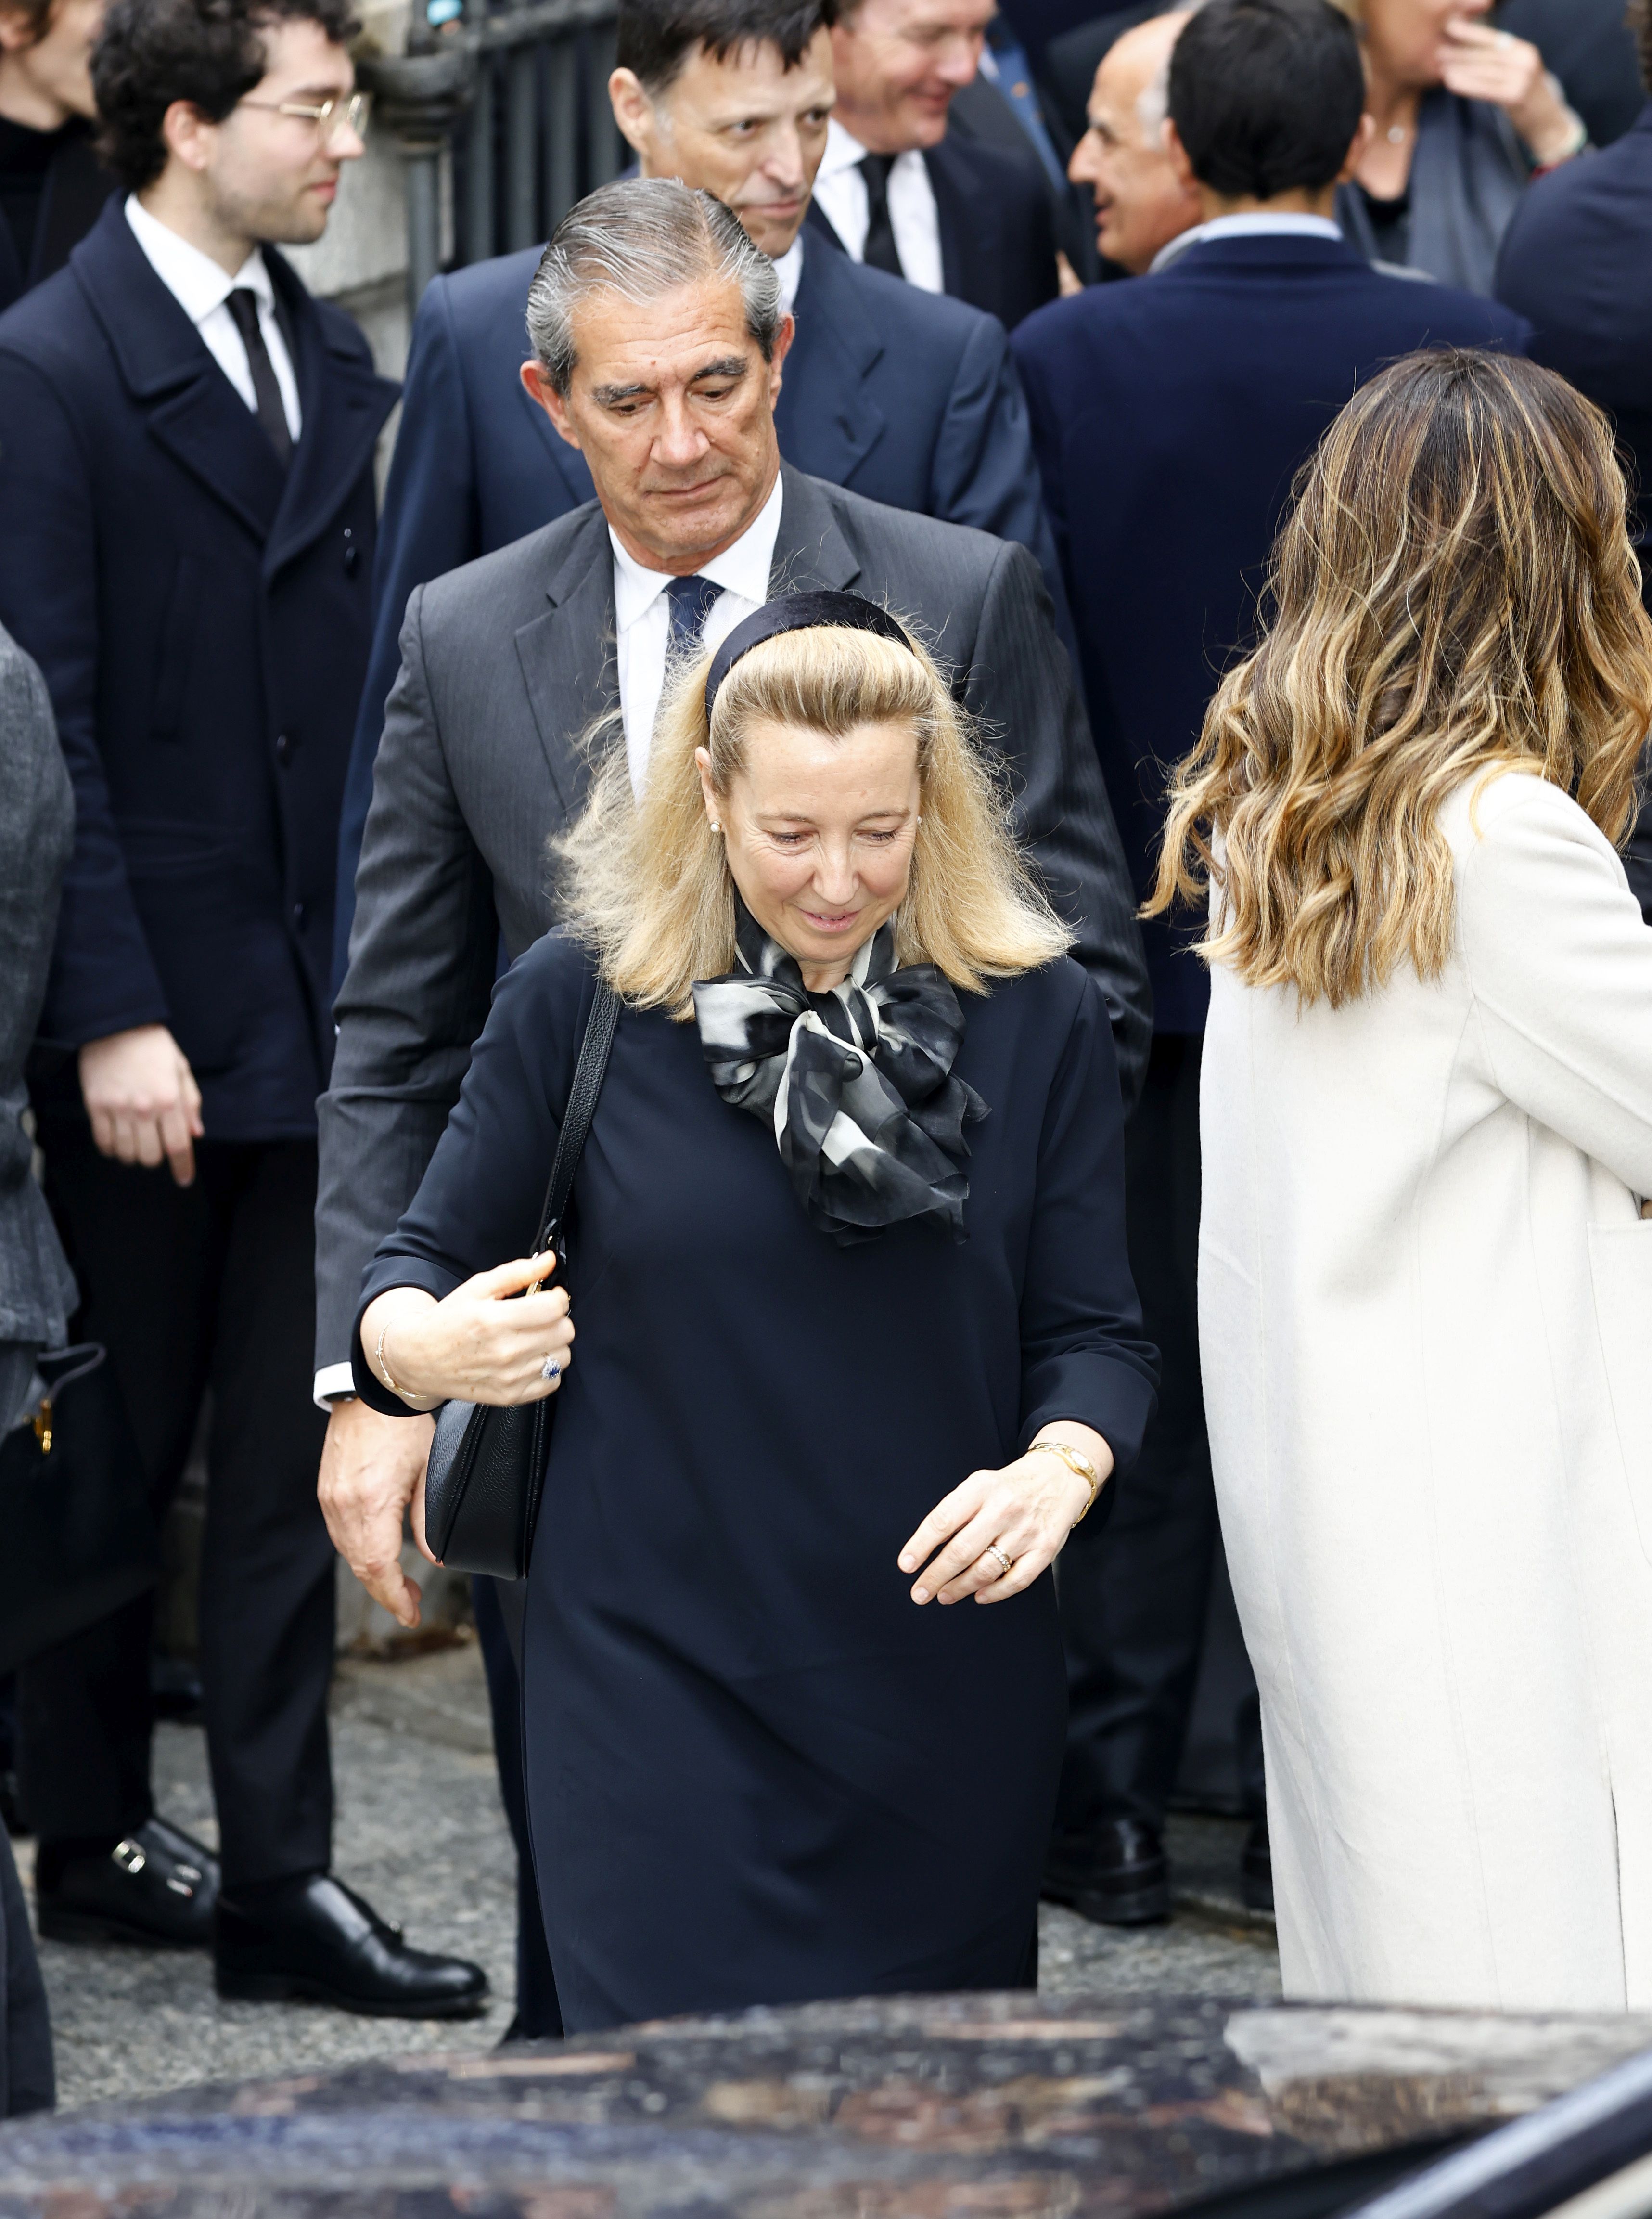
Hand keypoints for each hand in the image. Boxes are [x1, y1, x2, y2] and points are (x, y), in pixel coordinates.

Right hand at [78, 1025, 203, 1184]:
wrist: (116, 1026)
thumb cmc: (153, 1047)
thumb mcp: (181, 1069)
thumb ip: (191, 1103)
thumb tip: (196, 1134)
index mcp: (170, 1099)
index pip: (178, 1146)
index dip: (183, 1167)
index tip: (184, 1179)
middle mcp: (145, 1108)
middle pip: (151, 1156)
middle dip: (156, 1158)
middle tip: (155, 1148)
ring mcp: (118, 1108)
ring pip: (126, 1153)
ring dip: (133, 1156)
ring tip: (136, 1145)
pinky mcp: (96, 1105)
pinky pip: (103, 1142)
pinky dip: (111, 1149)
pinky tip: (117, 1142)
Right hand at [318, 1394, 434, 1627]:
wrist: (370, 1392)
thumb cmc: (403, 1426)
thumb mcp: (428, 1472)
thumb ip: (428, 1520)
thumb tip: (436, 1559)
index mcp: (371, 1503)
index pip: (379, 1568)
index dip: (395, 1597)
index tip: (410, 1613)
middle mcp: (344, 1507)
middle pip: (362, 1567)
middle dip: (387, 1592)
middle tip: (411, 1603)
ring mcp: (330, 1500)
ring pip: (349, 1554)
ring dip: (373, 1574)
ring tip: (400, 1582)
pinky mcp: (326, 1492)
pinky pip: (340, 1534)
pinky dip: (359, 1552)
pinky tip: (379, 1553)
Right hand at [360, 1252, 574, 1408]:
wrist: (419, 1358)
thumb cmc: (448, 1320)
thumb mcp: (477, 1287)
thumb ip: (517, 1272)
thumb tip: (550, 1260)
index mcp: (495, 1319)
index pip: (554, 1308)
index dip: (558, 1297)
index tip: (550, 1296)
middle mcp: (505, 1352)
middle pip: (564, 1332)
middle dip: (557, 1319)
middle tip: (541, 1317)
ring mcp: (509, 1378)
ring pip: (563, 1357)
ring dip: (555, 1344)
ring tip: (535, 1337)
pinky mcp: (510, 1396)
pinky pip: (553, 1382)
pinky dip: (549, 1369)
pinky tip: (531, 1358)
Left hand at [898, 1427, 1113, 1606]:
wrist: (1059, 1477)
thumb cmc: (1010, 1486)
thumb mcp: (980, 1484)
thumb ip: (956, 1511)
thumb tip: (926, 1548)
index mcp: (981, 1488)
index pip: (943, 1520)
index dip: (921, 1545)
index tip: (906, 1565)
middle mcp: (1004, 1509)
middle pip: (962, 1551)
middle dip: (936, 1576)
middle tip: (920, 1592)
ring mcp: (1026, 1531)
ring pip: (986, 1570)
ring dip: (960, 1588)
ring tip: (944, 1595)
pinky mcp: (1045, 1550)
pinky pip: (1016, 1580)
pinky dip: (995, 1593)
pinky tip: (978, 1596)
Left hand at [1438, 17, 1578, 162]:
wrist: (1547, 121)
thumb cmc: (1526, 96)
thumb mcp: (1517, 71)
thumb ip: (1500, 59)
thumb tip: (1470, 50)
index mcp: (1524, 50)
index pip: (1494, 38)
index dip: (1471, 32)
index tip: (1450, 26)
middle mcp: (1525, 59)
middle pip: (1486, 54)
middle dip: (1461, 52)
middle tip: (1438, 51)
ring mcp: (1522, 77)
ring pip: (1484, 70)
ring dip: (1459, 68)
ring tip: (1440, 66)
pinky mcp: (1516, 96)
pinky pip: (1485, 88)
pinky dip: (1467, 85)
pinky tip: (1450, 82)